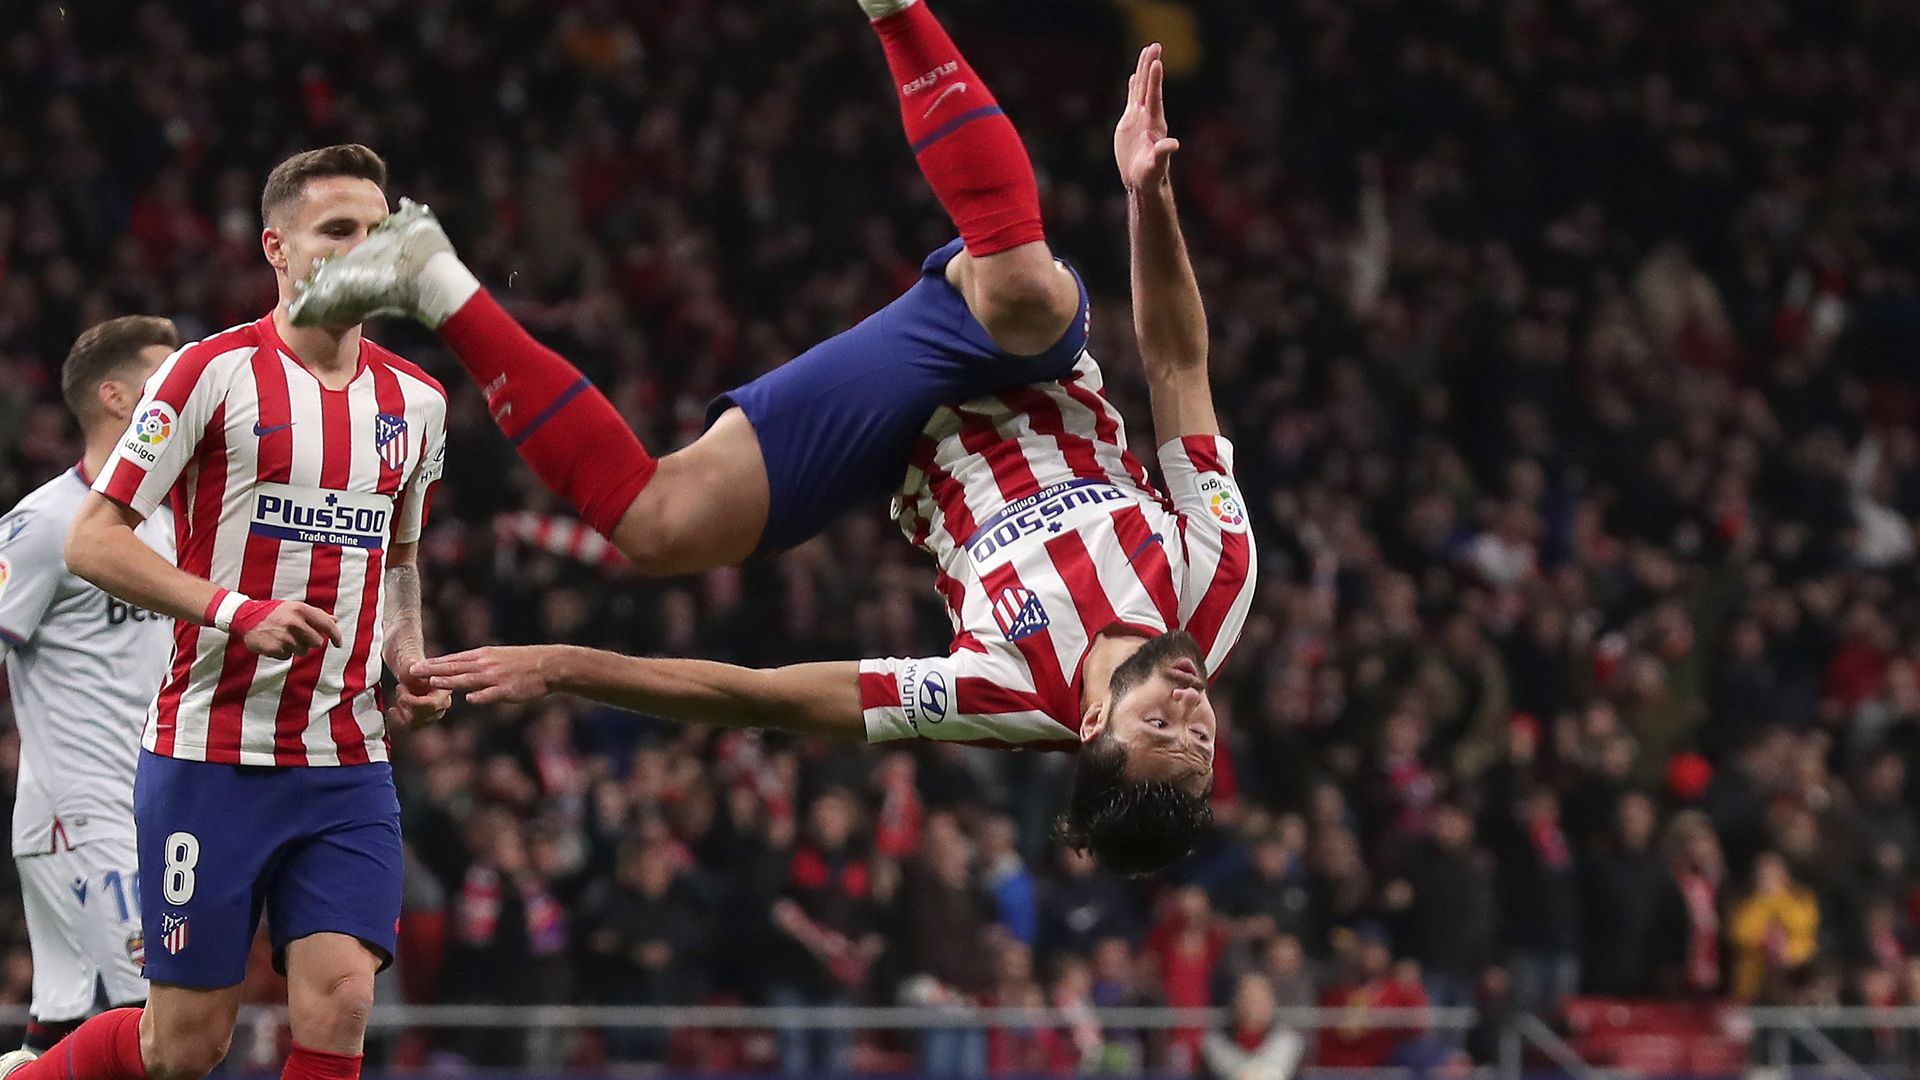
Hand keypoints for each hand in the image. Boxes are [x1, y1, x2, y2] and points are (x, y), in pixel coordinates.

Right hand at [240, 600, 341, 659]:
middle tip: (298, 636)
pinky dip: (283, 652)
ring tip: (283, 637)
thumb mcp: (295, 608)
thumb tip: (335, 620)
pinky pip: (287, 656)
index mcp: (301, 609)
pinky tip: (275, 643)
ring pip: (303, 651)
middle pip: (317, 643)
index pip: (326, 625)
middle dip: (310, 642)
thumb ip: (316, 614)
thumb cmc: (275, 612)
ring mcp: (283, 636)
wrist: (245, 616)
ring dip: (296, 648)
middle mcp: (294, 622)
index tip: (339, 644)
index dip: (336, 636)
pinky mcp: (274, 648)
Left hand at [388, 658, 451, 727]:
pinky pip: (411, 725)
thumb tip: (411, 669)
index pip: (432, 704)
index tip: (401, 688)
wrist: (412, 671)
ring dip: (402, 709)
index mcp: (445, 689)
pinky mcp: (426, 720)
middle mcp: (444, 703)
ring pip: (415, 721)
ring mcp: (435, 713)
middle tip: (400, 688)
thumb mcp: (410, 663)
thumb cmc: (413, 666)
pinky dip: (399, 718)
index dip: (412, 700)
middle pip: (423, 714)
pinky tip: (393, 710)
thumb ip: (411, 667)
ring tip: (400, 694)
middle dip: (406, 703)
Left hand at [416, 645, 563, 704]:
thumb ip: (479, 663)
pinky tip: (470, 699)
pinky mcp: (508, 689)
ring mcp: (497, 676)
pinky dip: (482, 696)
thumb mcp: (498, 656)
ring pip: (470, 679)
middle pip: (455, 667)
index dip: (434, 663)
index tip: (415, 666)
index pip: (453, 659)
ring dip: (451, 681)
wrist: (548, 664)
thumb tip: (460, 670)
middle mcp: (487, 664)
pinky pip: (493, 693)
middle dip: (433, 670)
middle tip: (413, 672)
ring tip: (434, 683)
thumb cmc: (523, 662)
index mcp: (483, 655)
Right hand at [1114, 43, 1179, 191]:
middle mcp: (1148, 117)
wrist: (1142, 181)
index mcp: (1154, 124)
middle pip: (1149, 86)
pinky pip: (1133, 100)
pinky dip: (1134, 86)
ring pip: (1141, 89)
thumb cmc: (1151, 176)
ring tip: (1147, 51)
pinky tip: (1135, 76)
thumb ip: (1163, 153)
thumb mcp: (1156, 165)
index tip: (1157, 62)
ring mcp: (1140, 118)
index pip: (1154, 97)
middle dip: (1151, 66)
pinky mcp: (1130, 123)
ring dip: (1144, 70)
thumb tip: (1173, 145)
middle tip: (1155, 46)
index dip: (1155, 80)